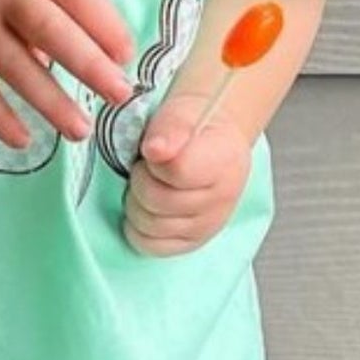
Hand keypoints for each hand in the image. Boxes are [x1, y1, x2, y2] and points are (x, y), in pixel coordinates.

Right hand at [0, 0, 136, 150]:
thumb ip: (56, 1)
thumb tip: (98, 54)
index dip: (105, 24)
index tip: (127, 56)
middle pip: (49, 30)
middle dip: (88, 65)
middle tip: (119, 95)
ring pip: (14, 67)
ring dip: (50, 102)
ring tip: (80, 130)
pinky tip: (23, 140)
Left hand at [122, 98, 252, 255]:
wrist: (208, 139)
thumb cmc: (192, 126)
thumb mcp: (180, 114)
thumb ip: (169, 130)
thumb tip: (156, 150)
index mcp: (222, 161)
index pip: (176, 171)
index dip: (153, 160)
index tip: (152, 149)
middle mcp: (221, 198)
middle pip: (158, 201)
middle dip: (140, 180)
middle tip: (146, 166)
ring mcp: (208, 224)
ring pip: (151, 226)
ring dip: (137, 203)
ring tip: (148, 184)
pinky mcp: (192, 241)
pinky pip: (152, 246)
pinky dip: (138, 228)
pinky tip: (145, 207)